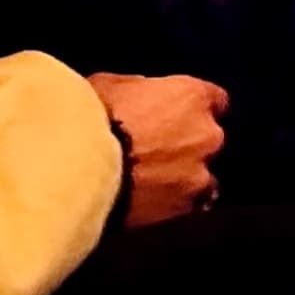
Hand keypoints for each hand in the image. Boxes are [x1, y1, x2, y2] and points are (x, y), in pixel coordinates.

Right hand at [89, 71, 229, 227]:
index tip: (177, 115)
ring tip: (153, 184)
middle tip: (156, 151)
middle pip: (208, 138)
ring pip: (202, 175)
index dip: (193, 109)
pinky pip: (190, 205)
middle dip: (189, 143)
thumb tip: (143, 97)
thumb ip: (140, 90)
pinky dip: (175, 203)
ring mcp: (200, 174)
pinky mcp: (186, 208)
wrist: (80, 169)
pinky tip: (153, 205)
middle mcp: (208, 134)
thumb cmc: (94, 117)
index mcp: (194, 96)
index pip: (214, 99)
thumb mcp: (112, 86)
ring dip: (184, 176)